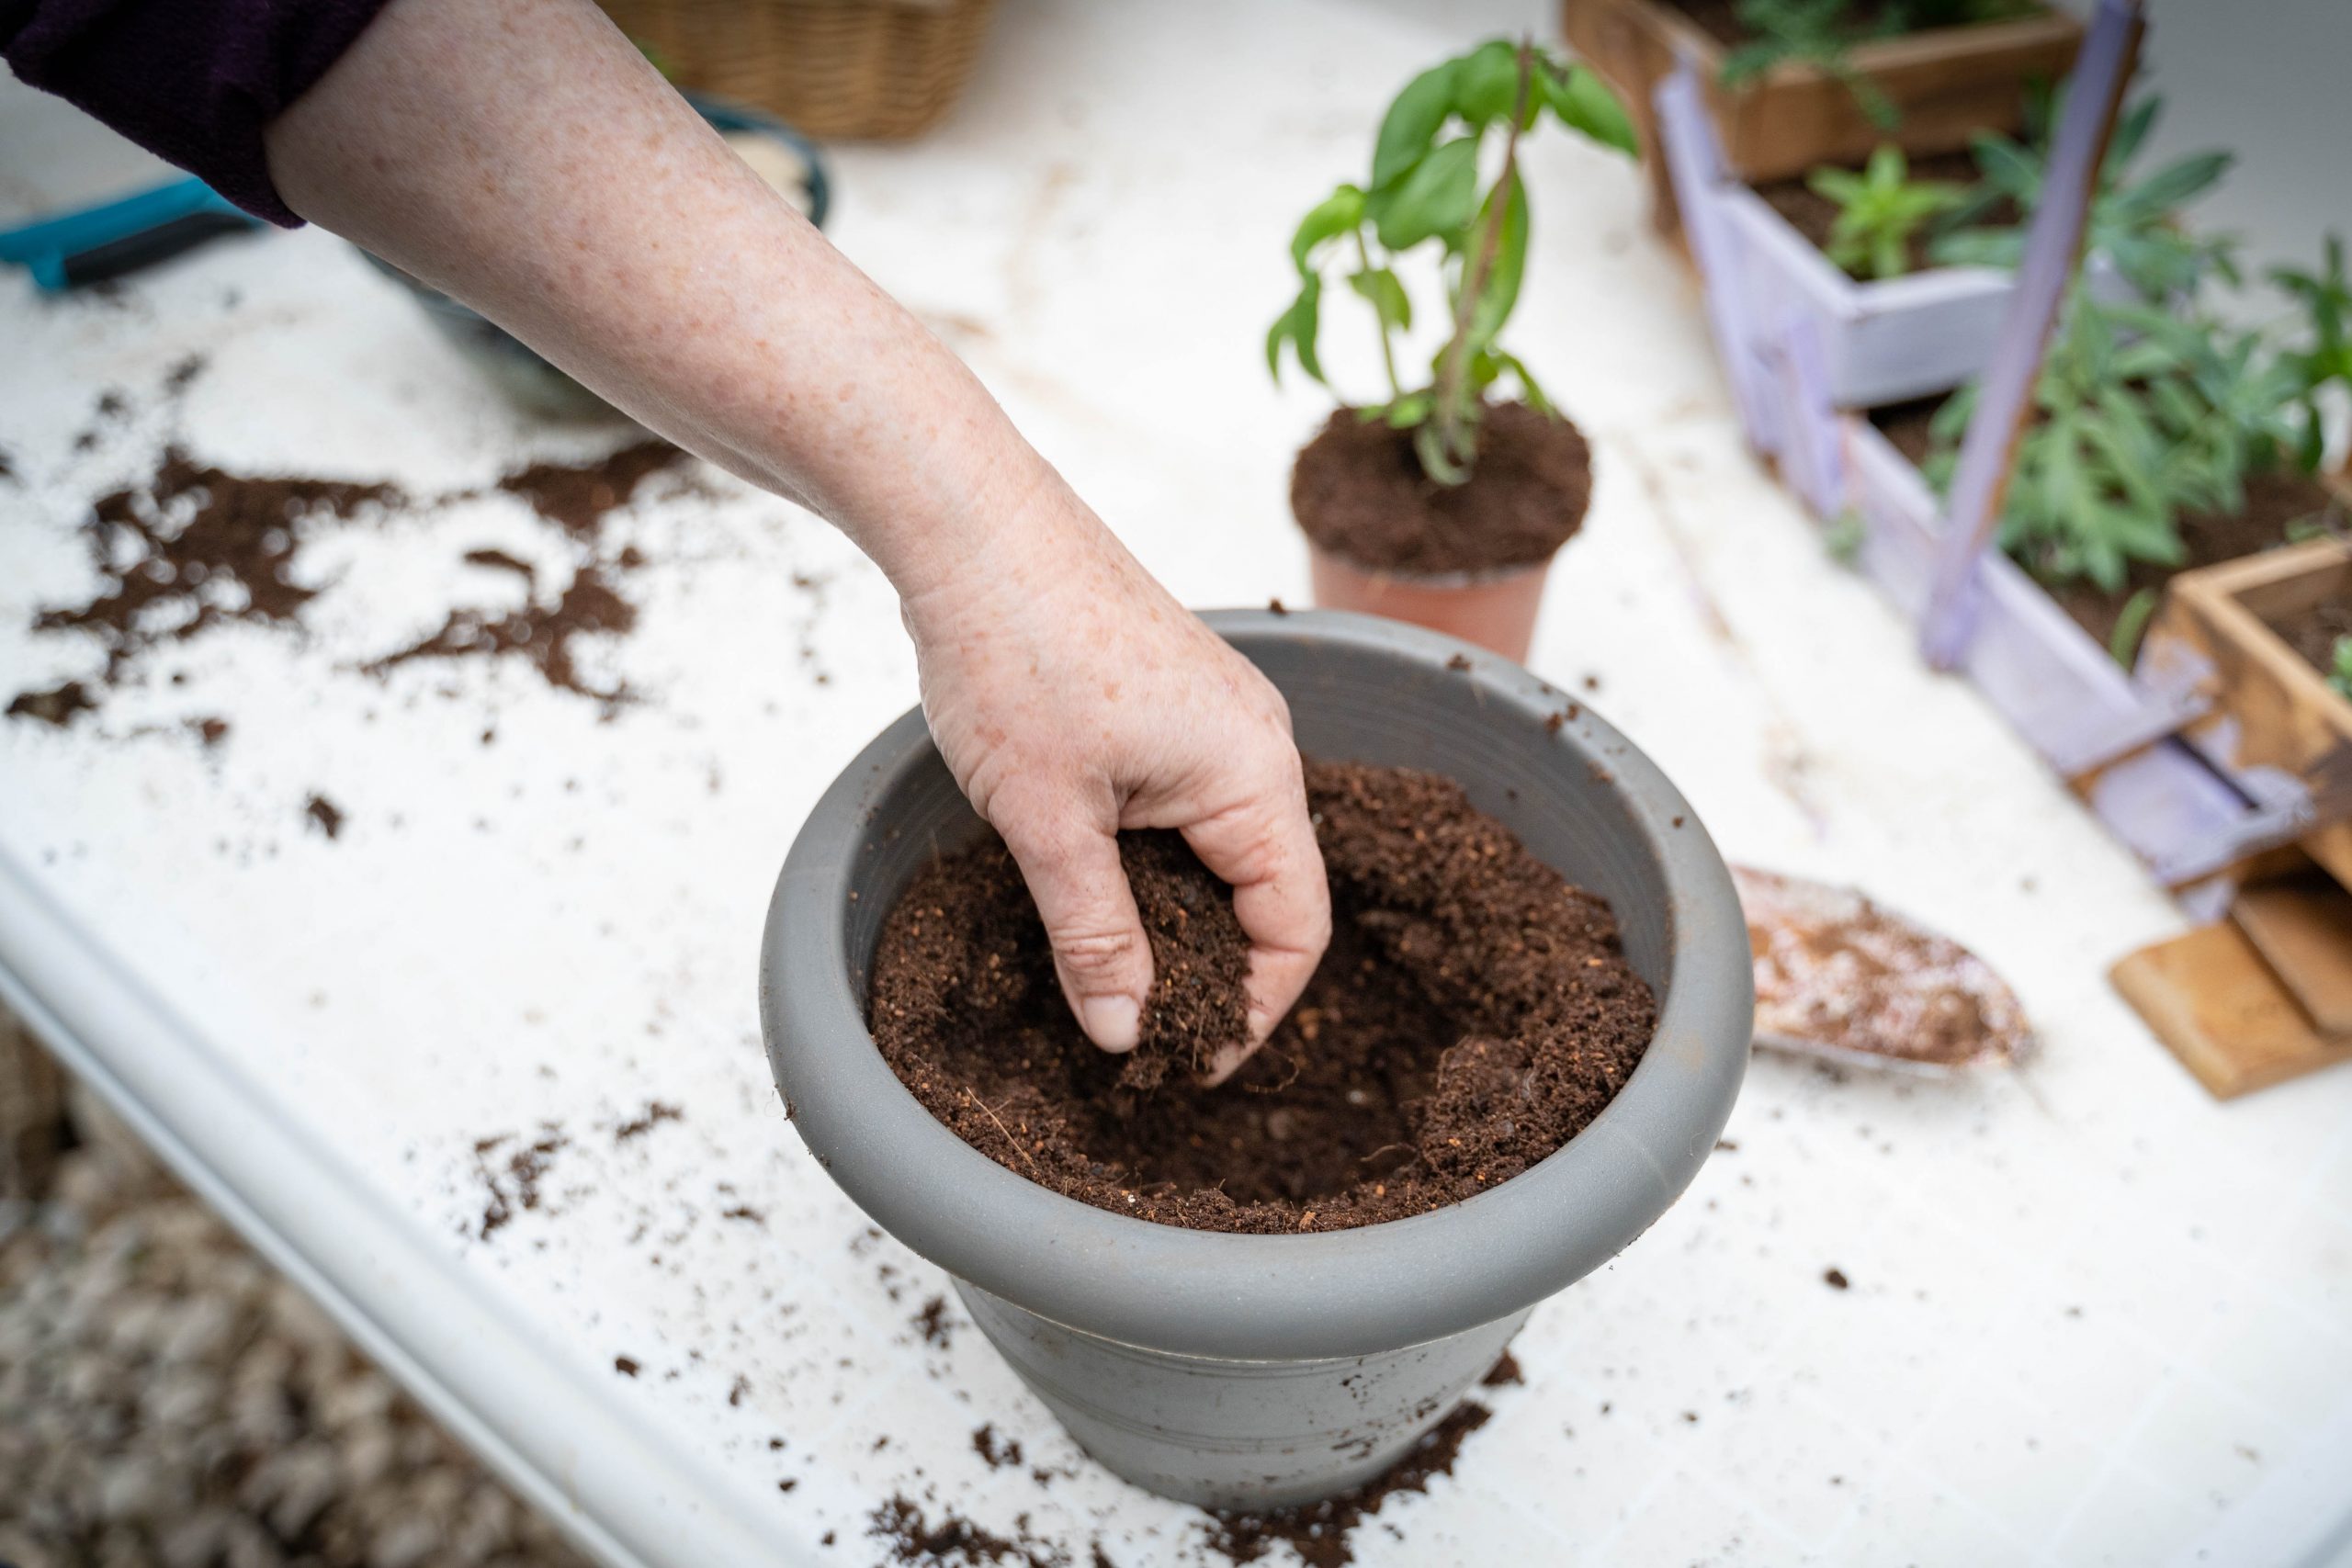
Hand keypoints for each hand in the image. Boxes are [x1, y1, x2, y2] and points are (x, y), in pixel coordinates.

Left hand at [902, 477, 1329, 1082]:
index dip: (1252, 1011)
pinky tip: (1089, 874)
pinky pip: (1190, 799)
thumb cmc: (1015, 652)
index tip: (1182, 1061)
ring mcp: (1218, 712)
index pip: (1295, 929)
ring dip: (1176, 911)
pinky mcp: (1175, 694)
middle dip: (1211, 967)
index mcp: (1255, 775)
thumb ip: (1097, 936)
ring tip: (1106, 961)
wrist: (971, 520)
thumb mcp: (1050, 822)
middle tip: (1136, 1025)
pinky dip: (1154, 855)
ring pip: (1222, 845)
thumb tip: (1126, 1035)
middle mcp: (1258, 741)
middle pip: (1268, 890)